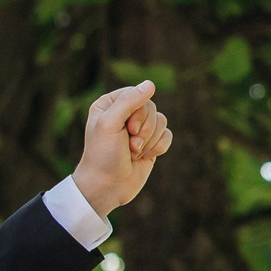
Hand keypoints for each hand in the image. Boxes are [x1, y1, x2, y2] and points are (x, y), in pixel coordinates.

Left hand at [70, 81, 173, 215]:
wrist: (107, 187)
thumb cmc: (103, 155)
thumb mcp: (110, 124)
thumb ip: (129, 101)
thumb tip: (150, 84)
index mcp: (110, 105)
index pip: (137, 94)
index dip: (138, 112)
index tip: (127, 129)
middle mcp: (125, 114)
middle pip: (152, 107)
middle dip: (144, 129)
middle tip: (129, 145)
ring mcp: (139, 129)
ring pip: (162, 121)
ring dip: (150, 140)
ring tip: (133, 153)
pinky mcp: (150, 143)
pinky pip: (167, 135)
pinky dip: (159, 147)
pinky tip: (144, 157)